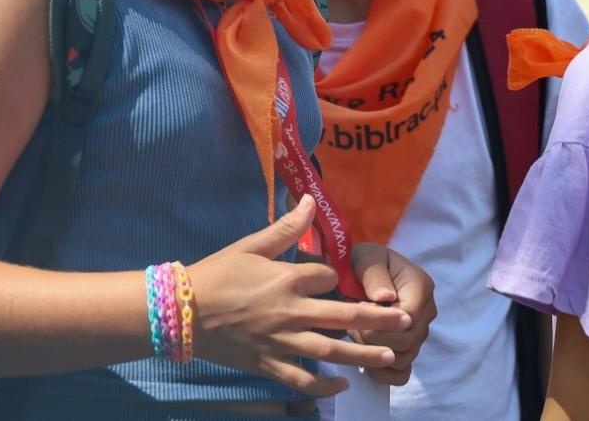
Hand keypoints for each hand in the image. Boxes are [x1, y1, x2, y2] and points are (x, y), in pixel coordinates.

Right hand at [188, 196, 413, 396]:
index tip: (336, 279)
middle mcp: (291, 311)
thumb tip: (312, 201)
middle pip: (344, 316)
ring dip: (363, 354)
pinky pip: (302, 379)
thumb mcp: (251, 245)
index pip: (329, 276)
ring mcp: (281, 342)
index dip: (337, 277)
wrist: (182, 312)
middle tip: (407, 321)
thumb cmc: (217, 274)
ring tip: (390, 355)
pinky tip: (343, 385)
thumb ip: (286, 228)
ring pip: (330, 351)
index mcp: (287, 278)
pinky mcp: (269, 365)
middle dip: (378, 319)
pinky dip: (324, 385)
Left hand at [349, 243, 435, 385]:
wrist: (360, 270)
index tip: (359, 313)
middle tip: (354, 327)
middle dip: (376, 339)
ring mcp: (418, 331)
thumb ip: (375, 275)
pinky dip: (385, 373)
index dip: (383, 324)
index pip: (409, 319)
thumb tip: (385, 297)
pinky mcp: (408, 347)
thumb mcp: (366, 258)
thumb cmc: (364, 262)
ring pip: (405, 358)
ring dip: (377, 354)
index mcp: (420, 286)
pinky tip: (367, 363)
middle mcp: (426, 311)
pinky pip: (403, 373)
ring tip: (357, 335)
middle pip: (408, 342)